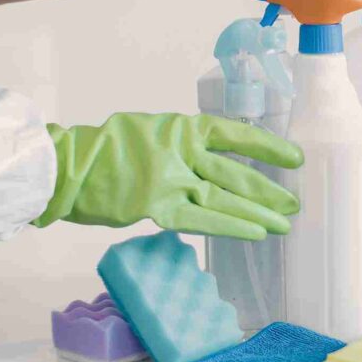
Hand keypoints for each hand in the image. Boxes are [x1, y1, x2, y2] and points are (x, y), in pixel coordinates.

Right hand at [33, 113, 303, 239]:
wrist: (67, 166)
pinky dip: (230, 226)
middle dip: (268, 190)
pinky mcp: (156, 208)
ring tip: (284, 224)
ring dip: (257, 212)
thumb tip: (213, 159)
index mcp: (181, 128)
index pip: (235, 134)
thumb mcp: (150, 130)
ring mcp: (170, 180)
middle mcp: (181, 151)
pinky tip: (255, 233)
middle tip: (294, 203)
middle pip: (235, 172)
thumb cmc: (106, 148)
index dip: (267, 147)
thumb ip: (182, 144)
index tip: (294, 158)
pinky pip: (201, 219)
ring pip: (224, 197)